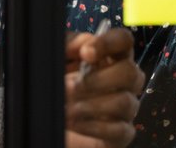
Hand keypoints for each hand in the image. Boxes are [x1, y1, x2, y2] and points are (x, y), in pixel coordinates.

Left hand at [65, 27, 144, 147]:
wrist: (44, 122)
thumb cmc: (55, 89)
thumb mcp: (56, 60)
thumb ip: (69, 43)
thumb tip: (86, 41)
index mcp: (110, 58)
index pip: (124, 41)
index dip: (109, 43)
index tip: (86, 53)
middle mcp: (122, 82)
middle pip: (131, 72)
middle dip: (99, 80)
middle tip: (73, 87)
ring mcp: (124, 109)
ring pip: (125, 102)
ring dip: (92, 106)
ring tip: (68, 109)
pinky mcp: (121, 135)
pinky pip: (120, 130)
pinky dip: (94, 127)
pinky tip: (75, 124)